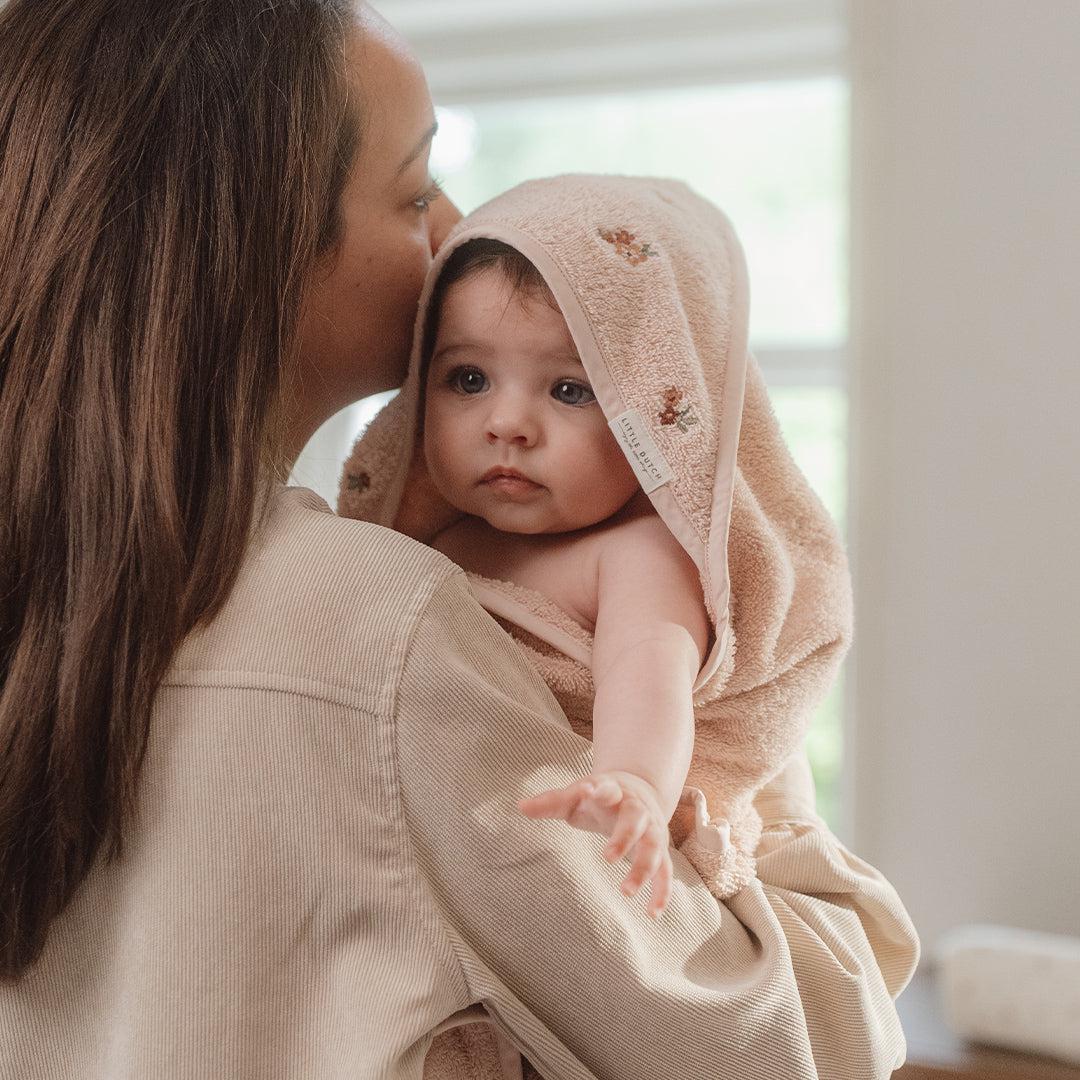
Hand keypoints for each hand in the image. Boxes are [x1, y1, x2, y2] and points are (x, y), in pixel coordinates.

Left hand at [517, 770, 673, 918]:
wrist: (640, 788)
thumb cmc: (600, 795)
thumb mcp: (576, 794)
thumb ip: (551, 802)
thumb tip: (519, 806)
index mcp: (613, 791)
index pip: (608, 788)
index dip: (601, 790)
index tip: (591, 790)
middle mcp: (637, 809)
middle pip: (635, 820)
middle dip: (623, 838)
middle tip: (607, 858)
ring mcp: (652, 829)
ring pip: (654, 848)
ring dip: (642, 869)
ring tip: (625, 892)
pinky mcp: (660, 849)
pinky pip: (666, 872)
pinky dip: (662, 892)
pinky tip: (652, 914)